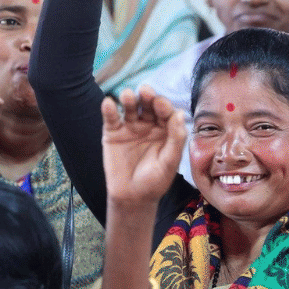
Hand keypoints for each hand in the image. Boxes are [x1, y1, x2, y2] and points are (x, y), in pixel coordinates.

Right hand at [101, 86, 186, 212]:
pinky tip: (109, 103)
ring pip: (130, 108)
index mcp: (166, 130)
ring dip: (129, 99)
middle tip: (145, 92)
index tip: (161, 104)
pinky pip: (111, 118)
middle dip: (148, 97)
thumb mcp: (169, 162)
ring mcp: (130, 126)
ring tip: (127, 96)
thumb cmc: (155, 181)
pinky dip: (109, 109)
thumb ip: (176, 139)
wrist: (133, 197)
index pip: (166, 113)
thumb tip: (179, 113)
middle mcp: (149, 124)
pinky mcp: (113, 131)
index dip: (164, 106)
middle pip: (148, 106)